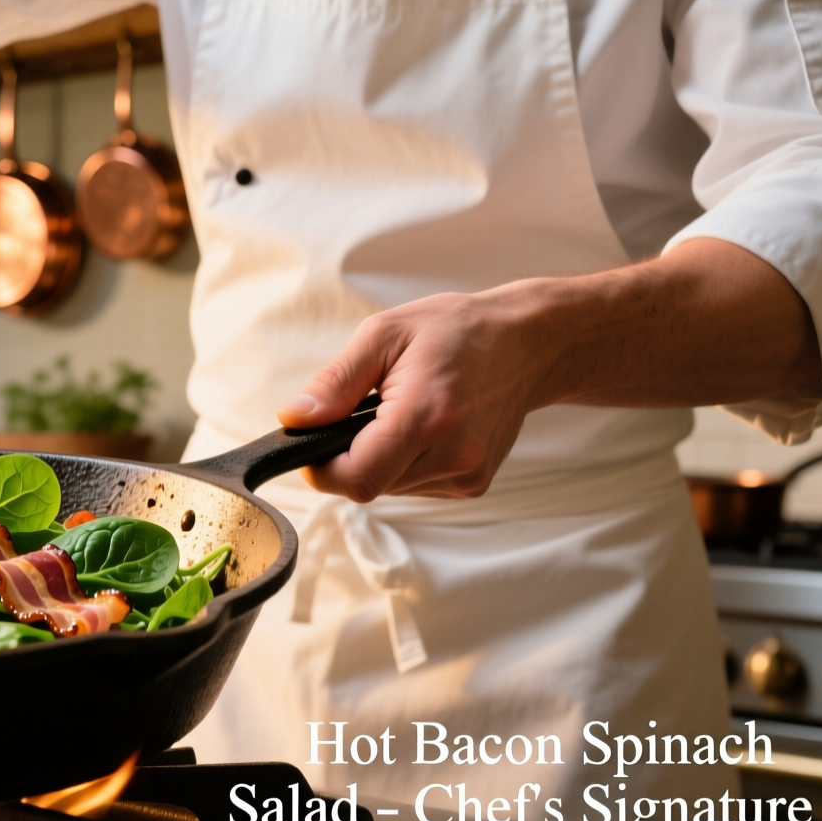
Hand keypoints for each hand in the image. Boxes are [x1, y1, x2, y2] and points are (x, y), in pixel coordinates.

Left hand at [277, 290, 551, 502]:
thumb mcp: (384, 335)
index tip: (314, 443)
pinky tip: (422, 426)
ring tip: (399, 412)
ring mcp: (467, 475)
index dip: (322, 468)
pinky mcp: (473, 483)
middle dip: (350, 456)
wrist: (528, 343)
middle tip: (366, 411)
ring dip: (379, 459)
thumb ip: (335, 382)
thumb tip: (294, 419)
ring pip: (390, 489)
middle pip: (368, 486)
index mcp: (425, 417)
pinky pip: (415, 486)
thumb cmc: (456, 331)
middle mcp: (452, 455)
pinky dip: (404, 462)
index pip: (356, 478)